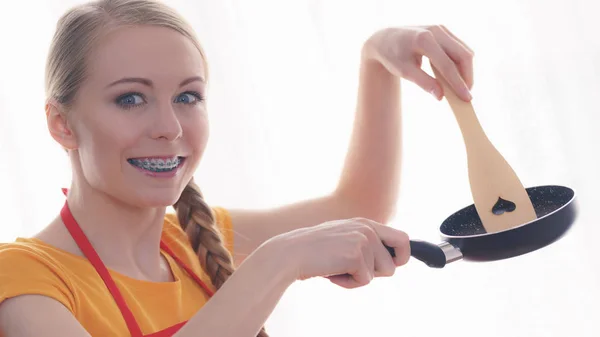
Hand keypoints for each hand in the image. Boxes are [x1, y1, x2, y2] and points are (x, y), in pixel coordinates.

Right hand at [269, 218, 410, 288]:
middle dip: (381, 272)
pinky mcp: (357, 255)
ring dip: (359, 278)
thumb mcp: (343, 239)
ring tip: (337, 269)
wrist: (291, 253)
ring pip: (379, 274)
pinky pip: (364, 281)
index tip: (394, 265)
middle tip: (358, 272)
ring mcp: (363, 240)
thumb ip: (363, 244)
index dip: (403, 255)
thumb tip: (388, 262)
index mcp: (365, 223)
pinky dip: (349, 283)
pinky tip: (332, 273)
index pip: (402, 237)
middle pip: (396, 261)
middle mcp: (367, 229)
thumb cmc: (314, 251)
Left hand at [363, 25, 473, 101]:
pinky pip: (460, 47)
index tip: (466, 98)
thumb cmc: (393, 56)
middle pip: (462, 55)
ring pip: (464, 50)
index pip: (447, 64)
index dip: (458, 83)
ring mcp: (441, 29)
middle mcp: (435, 31)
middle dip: (467, 76)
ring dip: (467, 70)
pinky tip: (457, 77)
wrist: (385, 39)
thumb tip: (441, 96)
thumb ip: (423, 82)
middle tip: (466, 96)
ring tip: (462, 88)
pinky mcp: (443, 31)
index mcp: (424, 40)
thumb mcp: (404, 72)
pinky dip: (461, 63)